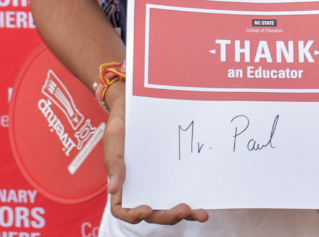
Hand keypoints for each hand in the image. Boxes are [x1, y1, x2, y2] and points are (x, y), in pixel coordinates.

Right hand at [103, 82, 208, 225]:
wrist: (139, 102)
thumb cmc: (122, 119)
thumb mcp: (114, 136)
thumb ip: (114, 161)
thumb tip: (113, 189)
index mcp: (122, 183)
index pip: (123, 209)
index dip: (133, 214)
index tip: (147, 209)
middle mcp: (141, 187)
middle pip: (152, 213)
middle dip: (168, 216)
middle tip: (184, 210)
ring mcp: (159, 181)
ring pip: (169, 206)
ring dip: (185, 214)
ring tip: (201, 214)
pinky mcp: (174, 172)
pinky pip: (182, 190)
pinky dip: (193, 199)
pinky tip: (205, 203)